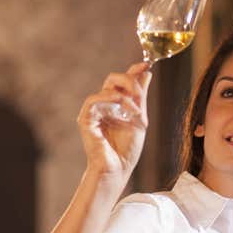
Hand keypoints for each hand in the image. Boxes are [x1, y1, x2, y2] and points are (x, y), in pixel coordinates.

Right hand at [78, 63, 151, 179]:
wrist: (118, 168)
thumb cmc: (127, 149)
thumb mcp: (139, 119)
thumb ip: (140, 98)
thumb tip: (146, 73)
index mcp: (116, 105)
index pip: (122, 81)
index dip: (133, 70)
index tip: (146, 64)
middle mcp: (104, 105)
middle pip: (112, 79)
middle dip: (129, 81)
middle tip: (139, 93)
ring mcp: (94, 112)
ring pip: (106, 89)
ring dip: (125, 96)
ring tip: (135, 111)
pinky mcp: (85, 119)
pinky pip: (93, 100)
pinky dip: (108, 99)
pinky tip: (121, 105)